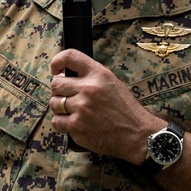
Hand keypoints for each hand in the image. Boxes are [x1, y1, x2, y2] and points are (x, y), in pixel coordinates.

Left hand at [49, 49, 160, 163]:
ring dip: (59, 108)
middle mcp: (88, 89)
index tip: (56, 70)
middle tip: (66, 97)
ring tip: (71, 111)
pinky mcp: (77, 127)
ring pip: (53, 103)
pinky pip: (56, 122)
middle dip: (58, 91)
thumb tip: (66, 76)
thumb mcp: (112, 83)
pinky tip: (72, 123)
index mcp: (98, 74)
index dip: (57, 62)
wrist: (137, 134)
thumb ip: (91, 76)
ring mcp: (81, 108)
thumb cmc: (125, 109)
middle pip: (56, 83)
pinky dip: (61, 124)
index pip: (70, 56)